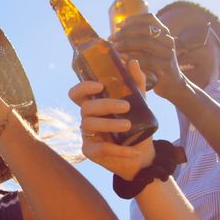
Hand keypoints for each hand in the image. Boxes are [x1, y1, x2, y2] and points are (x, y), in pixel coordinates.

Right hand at [69, 63, 155, 180]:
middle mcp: (87, 118)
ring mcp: (87, 135)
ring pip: (90, 125)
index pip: (77, 94)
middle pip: (86, 107)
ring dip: (110, 124)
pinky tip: (135, 151)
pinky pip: (100, 149)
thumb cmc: (137, 128)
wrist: (142, 156)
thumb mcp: (140, 105)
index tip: (99, 85)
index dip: (83, 88)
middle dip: (105, 105)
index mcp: (95, 105)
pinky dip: (119, 150)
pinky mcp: (90, 151)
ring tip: (129, 126)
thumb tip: (132, 62)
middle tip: (126, 106)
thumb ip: (136, 84)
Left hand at [111, 13, 185, 100]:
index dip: (133, 19)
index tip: (119, 25)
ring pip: (147, 42)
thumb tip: (115, 34)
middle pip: (146, 29)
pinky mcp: (166, 66)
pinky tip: (122, 58)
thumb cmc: (155, 64)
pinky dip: (133, 57)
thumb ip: (137, 40)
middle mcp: (168, 40)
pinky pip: (148, 60)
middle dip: (126, 33)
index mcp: (164, 32)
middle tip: (112, 39)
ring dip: (128, 44)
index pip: (150, 18)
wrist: (172, 83)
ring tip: (115, 48)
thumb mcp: (148, 49)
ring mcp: (168, 53)